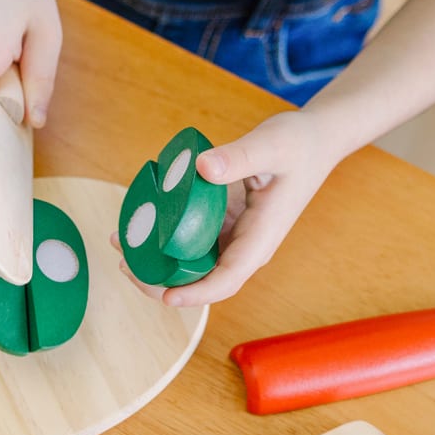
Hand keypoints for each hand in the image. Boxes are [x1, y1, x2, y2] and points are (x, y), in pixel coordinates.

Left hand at [113, 111, 340, 306]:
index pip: (227, 279)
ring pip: (191, 261)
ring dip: (156, 259)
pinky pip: (189, 237)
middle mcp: (245, 245)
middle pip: (202, 280)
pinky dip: (164, 235)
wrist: (314, 139)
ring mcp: (232, 235)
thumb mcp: (271, 145)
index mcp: (260, 238)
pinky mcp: (222, 222)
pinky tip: (137, 222)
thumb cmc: (299, 144)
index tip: (166, 295)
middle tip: (125, 264)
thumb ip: (239, 156)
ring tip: (120, 243)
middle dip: (162, 282)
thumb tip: (204, 167)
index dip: (196, 293)